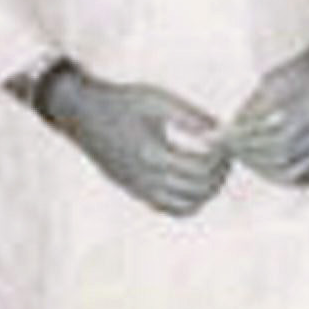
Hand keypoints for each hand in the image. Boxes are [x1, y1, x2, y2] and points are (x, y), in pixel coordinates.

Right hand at [43, 65, 232, 215]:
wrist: (80, 113)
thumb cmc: (119, 102)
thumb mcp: (157, 100)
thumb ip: (192, 118)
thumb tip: (222, 133)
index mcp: (152, 155)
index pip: (202, 169)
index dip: (221, 157)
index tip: (228, 142)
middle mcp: (147, 179)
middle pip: (199, 191)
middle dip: (219, 174)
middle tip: (225, 156)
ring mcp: (140, 189)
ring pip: (186, 207)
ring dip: (206, 192)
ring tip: (213, 170)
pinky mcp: (135, 191)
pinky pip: (169, 208)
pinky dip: (187, 201)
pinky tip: (192, 180)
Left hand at [224, 32, 308, 188]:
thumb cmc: (302, 70)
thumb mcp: (275, 78)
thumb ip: (254, 106)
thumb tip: (228, 132)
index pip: (269, 127)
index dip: (242, 135)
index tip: (221, 134)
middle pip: (281, 151)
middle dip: (249, 152)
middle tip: (227, 146)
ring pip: (294, 170)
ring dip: (262, 168)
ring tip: (242, 156)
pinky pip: (308, 177)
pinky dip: (283, 177)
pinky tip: (264, 167)